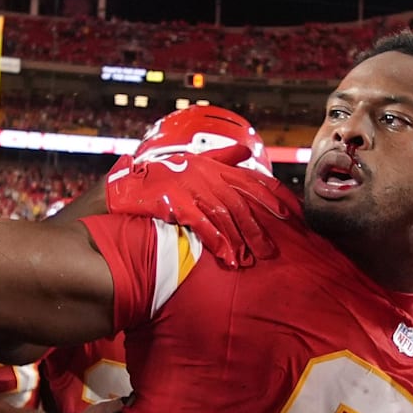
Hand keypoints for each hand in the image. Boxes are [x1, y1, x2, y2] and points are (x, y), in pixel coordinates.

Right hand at [105, 150, 291, 268]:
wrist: (122, 185)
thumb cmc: (160, 176)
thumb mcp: (191, 162)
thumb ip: (220, 158)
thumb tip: (245, 151)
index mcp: (210, 165)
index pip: (249, 180)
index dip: (271, 197)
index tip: (289, 214)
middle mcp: (204, 175)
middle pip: (240, 204)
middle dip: (257, 229)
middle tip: (271, 250)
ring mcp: (189, 188)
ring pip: (224, 216)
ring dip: (239, 240)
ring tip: (248, 261)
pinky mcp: (175, 202)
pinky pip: (202, 224)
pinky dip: (216, 241)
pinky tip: (227, 256)